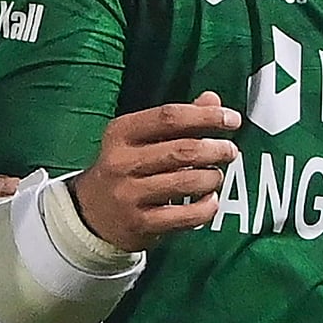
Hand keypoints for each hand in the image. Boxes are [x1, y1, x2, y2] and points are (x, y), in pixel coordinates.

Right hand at [68, 91, 240, 251]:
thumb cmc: (125, 167)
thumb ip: (177, 119)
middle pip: (181, 150)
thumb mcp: (140, 138)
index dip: (205, 116)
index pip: (168, 117)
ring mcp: (129, 194)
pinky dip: (207, 207)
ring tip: (215, 176)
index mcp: (121, 132)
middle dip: (215, 149)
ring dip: (212, 177)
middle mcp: (121, 161)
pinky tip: (210, 200)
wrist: (91, 212)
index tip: (232, 119)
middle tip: (230, 151)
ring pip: (187, 182)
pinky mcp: (140, 223)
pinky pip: (185, 216)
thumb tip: (212, 99)